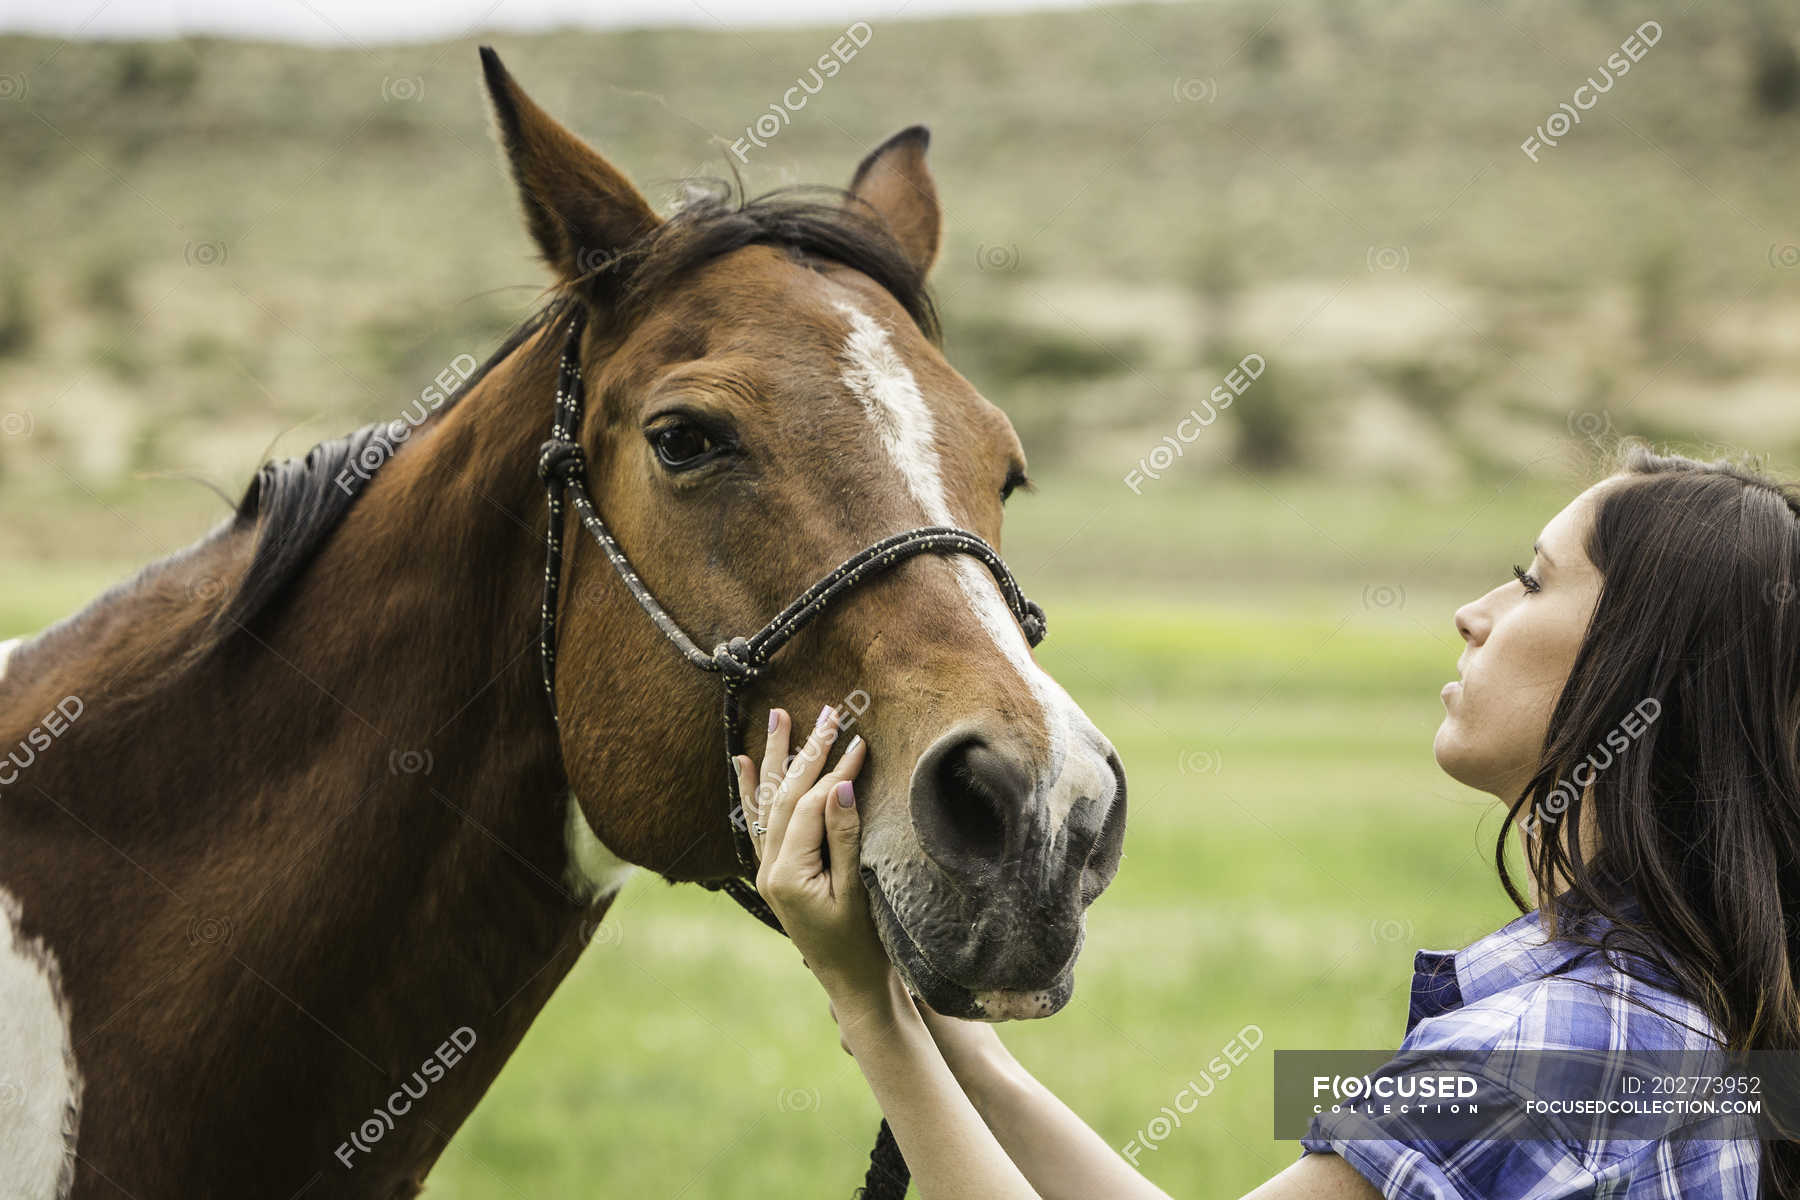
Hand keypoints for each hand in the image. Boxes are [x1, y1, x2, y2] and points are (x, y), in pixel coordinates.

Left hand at [738, 705, 891, 999]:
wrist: (852, 984)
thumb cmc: (862, 944)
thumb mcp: (856, 891)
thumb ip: (844, 837)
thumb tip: (838, 786)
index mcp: (787, 875)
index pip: (810, 808)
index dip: (836, 774)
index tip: (861, 744)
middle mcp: (770, 870)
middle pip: (785, 797)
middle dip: (806, 752)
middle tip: (827, 712)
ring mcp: (768, 871)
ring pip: (768, 803)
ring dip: (775, 759)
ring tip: (778, 717)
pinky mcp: (776, 873)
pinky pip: (759, 823)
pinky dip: (751, 791)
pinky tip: (742, 762)